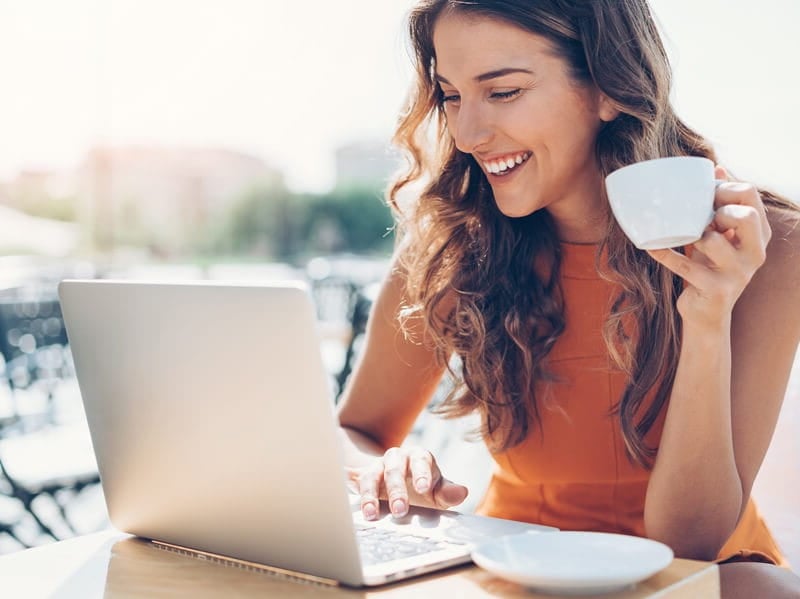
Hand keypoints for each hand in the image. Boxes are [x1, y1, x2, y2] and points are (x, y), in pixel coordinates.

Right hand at [347, 445, 468, 520]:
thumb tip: (462, 492)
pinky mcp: (363, 477)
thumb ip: (447, 491)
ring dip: (371, 495)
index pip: (421, 461)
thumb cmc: (422, 485)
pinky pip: (357, 483)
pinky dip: (356, 494)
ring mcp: (378, 466)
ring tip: (372, 515)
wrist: (398, 478)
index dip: (422, 474)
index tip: (423, 489)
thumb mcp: (436, 489)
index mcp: (419, 457)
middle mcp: (397, 458)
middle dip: (396, 490)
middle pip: (395, 469)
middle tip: (400, 510)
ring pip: (372, 476)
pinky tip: (356, 508)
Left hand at [646, 166, 770, 328]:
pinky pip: (685, 265)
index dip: (724, 189)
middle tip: (700, 217)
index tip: (705, 195)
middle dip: (717, 210)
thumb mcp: (720, 235)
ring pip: (713, 240)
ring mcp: (739, 273)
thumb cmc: (710, 267)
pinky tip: (651, 247)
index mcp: (760, 234)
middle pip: (745, 216)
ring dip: (691, 235)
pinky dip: (665, 254)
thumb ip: (722, 205)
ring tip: (682, 236)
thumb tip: (717, 168)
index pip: (751, 196)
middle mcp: (755, 253)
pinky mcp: (717, 290)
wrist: (706, 314)